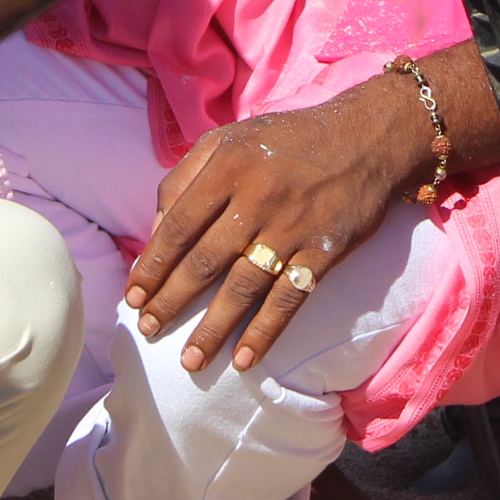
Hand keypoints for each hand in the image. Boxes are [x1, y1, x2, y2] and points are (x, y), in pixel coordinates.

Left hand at [128, 85, 419, 372]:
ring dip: (212, 329)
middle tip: (147, 331)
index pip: (177, 226)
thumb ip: (186, 177)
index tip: (133, 297)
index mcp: (227, 167)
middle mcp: (256, 198)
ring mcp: (291, 228)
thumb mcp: (230, 139)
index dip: (151, 266)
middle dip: (170, 302)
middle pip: (203, 261)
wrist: (366, 138)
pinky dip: (265, 332)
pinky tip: (244, 359)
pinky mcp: (323, 251)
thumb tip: (155, 230)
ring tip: (189, 361)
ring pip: (242, 288)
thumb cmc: (287, 141)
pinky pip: (288, 299)